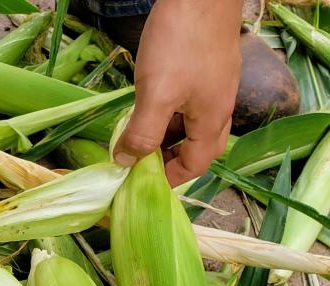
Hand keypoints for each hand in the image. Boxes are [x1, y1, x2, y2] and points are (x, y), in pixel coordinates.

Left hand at [113, 0, 242, 185]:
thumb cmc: (180, 43)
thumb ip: (142, 133)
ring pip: (191, 124)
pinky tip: (148, 106)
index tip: (139, 181)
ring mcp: (215, 85)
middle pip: (198, 147)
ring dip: (166, 135)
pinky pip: (188, 103)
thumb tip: (125, 163)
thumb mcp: (156, 95)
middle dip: (169, 160)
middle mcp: (220, 106)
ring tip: (136, 136)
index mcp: (213, 120)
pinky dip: (168, 113)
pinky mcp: (206, 67)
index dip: (168, 179)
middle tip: (139, 162)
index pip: (195, 165)